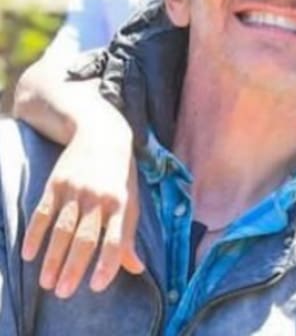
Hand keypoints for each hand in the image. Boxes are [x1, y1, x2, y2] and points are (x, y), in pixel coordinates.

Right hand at [21, 103, 144, 296]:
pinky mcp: (55, 184)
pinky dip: (34, 235)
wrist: (102, 134)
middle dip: (74, 267)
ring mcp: (75, 190)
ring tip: (46, 283)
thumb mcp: (132, 200)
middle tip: (63, 293)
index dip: (107, 263)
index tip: (97, 286)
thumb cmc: (120, 175)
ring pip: (61, 230)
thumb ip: (129, 235)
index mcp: (122, 203)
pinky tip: (28, 255)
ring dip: (52, 258)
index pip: (115, 239)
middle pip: (84, 238)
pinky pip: (42, 213)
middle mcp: (98, 197)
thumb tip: (136, 268)